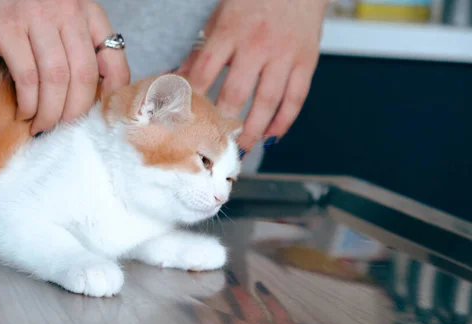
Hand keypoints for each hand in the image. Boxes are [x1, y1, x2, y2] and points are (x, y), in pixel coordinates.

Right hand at [0, 0, 129, 134]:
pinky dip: (28, 103)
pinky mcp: (7, 28)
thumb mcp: (62, 24)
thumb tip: (96, 99)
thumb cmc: (23, 16)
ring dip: (51, 112)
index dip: (112, 92)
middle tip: (65, 126)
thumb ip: (81, 50)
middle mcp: (67, 10)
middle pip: (84, 74)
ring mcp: (37, 16)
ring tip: (42, 125)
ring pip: (56, 79)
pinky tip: (24, 113)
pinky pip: (27, 77)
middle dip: (76, 110)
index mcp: (88, 12)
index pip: (115, 57)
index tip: (98, 114)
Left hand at [178, 0, 328, 150]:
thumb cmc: (253, 2)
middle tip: (214, 143)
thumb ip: (201, 51)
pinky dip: (284, 121)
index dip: (195, 98)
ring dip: (253, 130)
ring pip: (268, 102)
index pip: (206, 71)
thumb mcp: (220, 19)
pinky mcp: (306, 62)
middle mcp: (257, 44)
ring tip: (241, 148)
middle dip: (223, 122)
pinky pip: (295, 99)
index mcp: (230, 31)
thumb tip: (179, 79)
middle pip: (236, 93)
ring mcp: (284, 55)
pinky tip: (271, 136)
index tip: (186, 120)